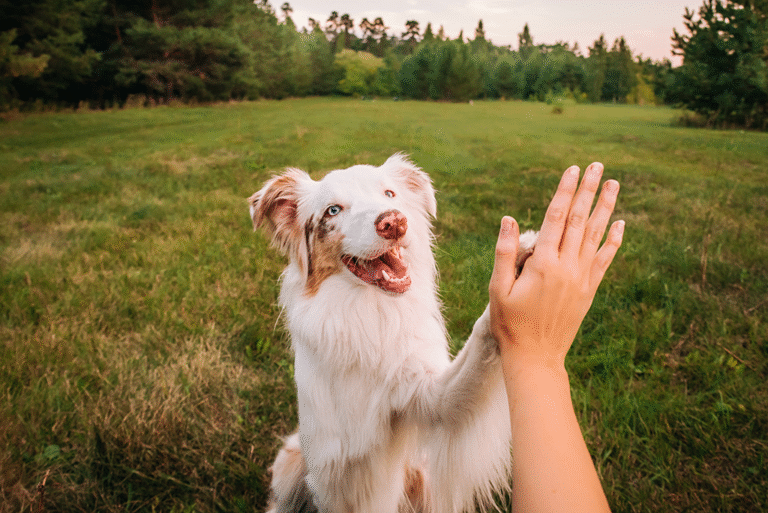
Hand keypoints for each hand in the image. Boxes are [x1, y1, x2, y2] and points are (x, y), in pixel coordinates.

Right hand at [489, 163, 623, 368]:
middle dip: (587, 191)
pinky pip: (604, 260)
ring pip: (595, 235)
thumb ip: (505, 252)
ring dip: (605, 208)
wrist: (536, 357)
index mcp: (543, 264)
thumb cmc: (510, 323)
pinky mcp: (589, 290)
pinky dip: (613, 241)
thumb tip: (509, 218)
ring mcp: (581, 279)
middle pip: (579, 220)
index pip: (556, 218)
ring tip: (613, 184)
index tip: (572, 170)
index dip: (564, 191)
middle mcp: (567, 267)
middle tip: (597, 166)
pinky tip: (620, 224)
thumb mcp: (498, 289)